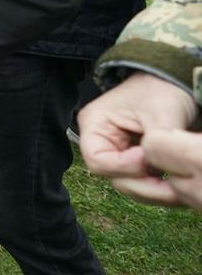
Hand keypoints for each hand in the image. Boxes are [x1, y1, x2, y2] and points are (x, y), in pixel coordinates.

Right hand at [78, 72, 200, 201]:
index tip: (149, 159)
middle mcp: (103, 142)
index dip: (123, 166)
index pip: (98, 160)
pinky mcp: (137, 162)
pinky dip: (159, 188)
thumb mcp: (159, 113)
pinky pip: (143, 183)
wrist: (175, 84)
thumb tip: (155, 165)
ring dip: (153, 190)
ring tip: (178, 184)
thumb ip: (156, 141)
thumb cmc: (160, 90)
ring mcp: (120, 154)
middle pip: (114, 177)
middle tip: (172, 184)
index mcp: (95, 125)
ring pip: (130, 184)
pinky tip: (176, 181)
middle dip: (143, 184)